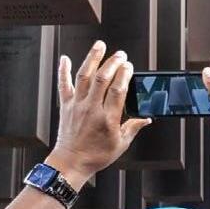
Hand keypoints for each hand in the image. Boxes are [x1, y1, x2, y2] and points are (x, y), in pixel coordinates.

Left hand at [48, 41, 150, 186]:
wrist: (71, 162)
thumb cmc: (96, 156)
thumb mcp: (120, 144)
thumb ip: (133, 128)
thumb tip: (146, 119)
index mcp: (108, 119)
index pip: (117, 90)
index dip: (124, 75)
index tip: (129, 66)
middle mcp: (91, 109)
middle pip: (102, 79)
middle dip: (112, 63)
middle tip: (120, 54)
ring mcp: (77, 105)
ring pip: (84, 76)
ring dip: (92, 58)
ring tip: (100, 45)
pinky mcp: (66, 105)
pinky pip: (64, 84)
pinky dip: (63, 70)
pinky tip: (64, 58)